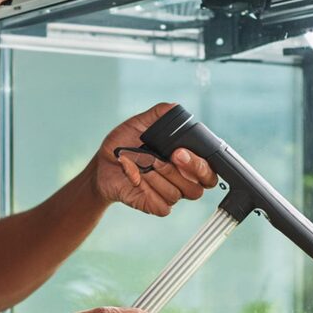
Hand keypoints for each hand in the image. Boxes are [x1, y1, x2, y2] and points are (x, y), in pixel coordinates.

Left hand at [92, 102, 218, 215]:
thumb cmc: (124, 144)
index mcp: (187, 161)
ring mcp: (169, 194)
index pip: (209, 171)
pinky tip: (136, 179)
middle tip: (163, 157)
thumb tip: (174, 107)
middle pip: (198, 187)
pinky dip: (147, 190)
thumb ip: (158, 114)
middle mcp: (182, 180)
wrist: (102, 164)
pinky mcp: (155, 206)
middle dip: (179, 171)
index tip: (179, 152)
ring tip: (140, 164)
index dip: (200, 165)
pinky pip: (162, 206)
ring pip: (177, 193)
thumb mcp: (139, 124)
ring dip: (156, 177)